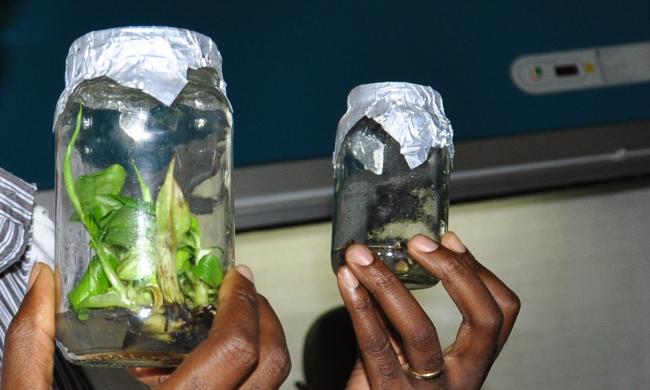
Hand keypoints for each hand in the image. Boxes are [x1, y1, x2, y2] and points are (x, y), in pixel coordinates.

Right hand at [1, 264, 290, 389]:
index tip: (236, 277)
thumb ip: (30, 345)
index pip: (235, 349)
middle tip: (240, 292)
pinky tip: (204, 374)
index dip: (242, 303)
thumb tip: (43, 282)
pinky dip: (244, 381)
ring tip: (223, 326)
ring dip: (257, 348)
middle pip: (271, 366)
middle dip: (263, 317)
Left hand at [337, 232, 519, 389]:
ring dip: (386, 282)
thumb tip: (390, 264)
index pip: (501, 313)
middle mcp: (461, 380)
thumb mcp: (406, 354)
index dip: (479, 271)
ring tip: (360, 256)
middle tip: (417, 242)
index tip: (449, 239)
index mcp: (472, 363)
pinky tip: (347, 280)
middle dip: (453, 271)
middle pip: (482, 320)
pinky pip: (375, 345)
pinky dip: (358, 306)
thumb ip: (401, 317)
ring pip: (420, 331)